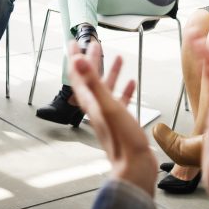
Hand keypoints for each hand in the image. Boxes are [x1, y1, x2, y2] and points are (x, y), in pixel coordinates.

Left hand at [67, 41, 157, 197]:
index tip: (73, 41)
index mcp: (89, 102)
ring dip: (110, 72)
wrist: (135, 167)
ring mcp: (107, 114)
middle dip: (91, 59)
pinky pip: (120, 101)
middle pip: (90, 78)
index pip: (77, 74)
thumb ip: (93, 82)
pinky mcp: (120, 122)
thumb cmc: (122, 139)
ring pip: (106, 88)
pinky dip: (124, 90)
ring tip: (118, 57)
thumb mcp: (107, 105)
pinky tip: (132, 83)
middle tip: (94, 43)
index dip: (75, 56)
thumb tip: (78, 59)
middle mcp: (95, 107)